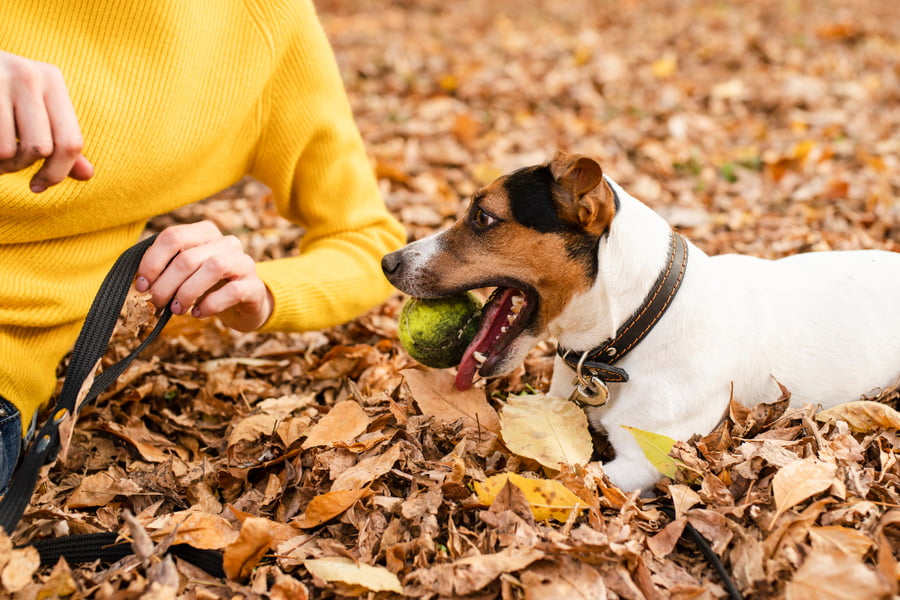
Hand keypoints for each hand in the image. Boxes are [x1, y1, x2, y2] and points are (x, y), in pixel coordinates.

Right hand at [0, 51, 93, 191]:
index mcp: (51, 79)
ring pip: (7, 150)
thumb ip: (60, 142)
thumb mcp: (34, 112)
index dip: (56, 173)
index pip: (70, 142)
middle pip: (41, 148)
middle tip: (5, 165)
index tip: (38, 186)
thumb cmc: (0, 96)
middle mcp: (28, 74)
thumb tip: (88, 175)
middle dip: (21, 166)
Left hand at [136, 222, 273, 331]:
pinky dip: (210, 305)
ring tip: (177, 309)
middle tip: (157, 304)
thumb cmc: (207, 286)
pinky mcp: (254, 286)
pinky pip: (232, 291)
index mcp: (205, 232)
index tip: (142, 285)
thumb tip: (140, 282)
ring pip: (212, 268)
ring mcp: (243, 262)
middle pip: (188, 257)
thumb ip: (165, 268)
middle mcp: (226, 242)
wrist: (245, 302)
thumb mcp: (185, 271)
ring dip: (187, 293)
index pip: (173, 237)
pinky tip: (198, 313)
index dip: (152, 262)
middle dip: (166, 285)